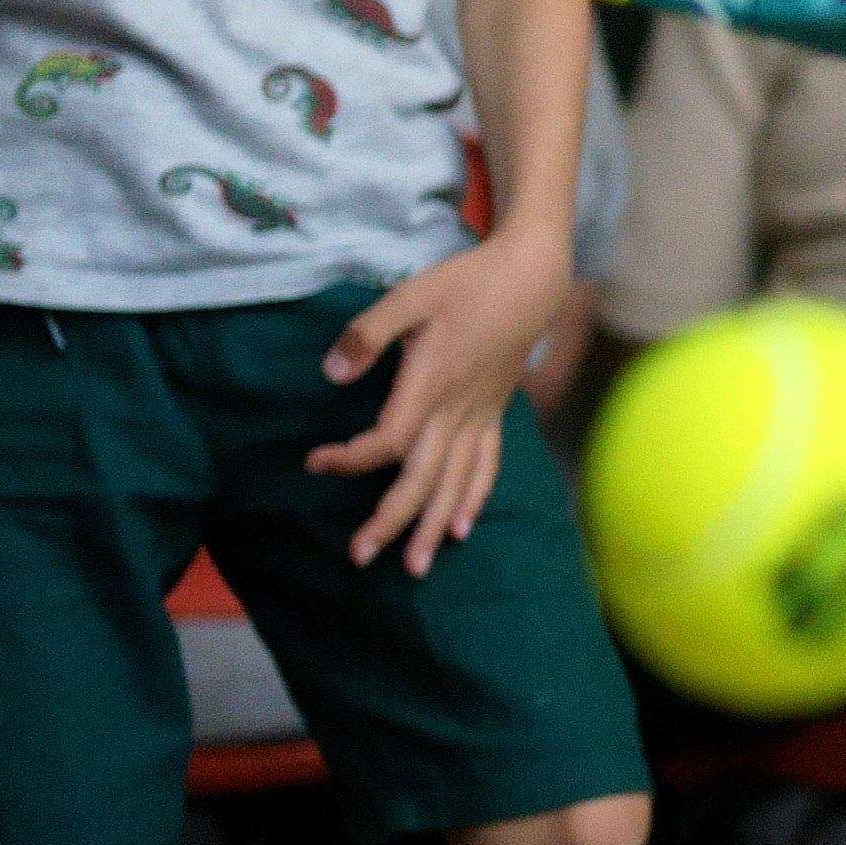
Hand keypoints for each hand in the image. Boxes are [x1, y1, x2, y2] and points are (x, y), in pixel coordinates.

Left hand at [307, 226, 568, 575]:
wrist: (530, 279)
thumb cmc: (466, 283)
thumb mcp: (410, 296)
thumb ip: (368, 334)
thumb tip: (331, 374)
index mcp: (431, 384)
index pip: (388, 441)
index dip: (350, 459)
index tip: (315, 461)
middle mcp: (456, 411)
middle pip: (422, 479)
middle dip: (391, 521)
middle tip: (360, 555)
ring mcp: (480, 417)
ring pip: (456, 484)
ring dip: (434, 527)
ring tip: (415, 566)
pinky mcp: (495, 413)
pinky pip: (486, 467)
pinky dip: (474, 499)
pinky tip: (462, 528)